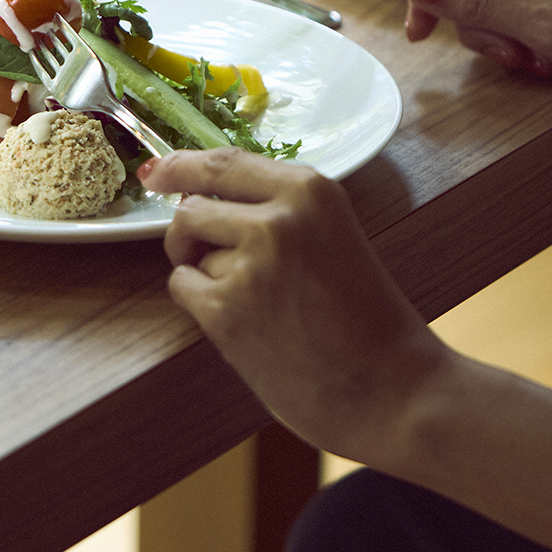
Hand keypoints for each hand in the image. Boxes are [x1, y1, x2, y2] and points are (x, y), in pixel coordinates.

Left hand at [140, 149, 449, 463]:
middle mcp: (279, 217)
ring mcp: (251, 263)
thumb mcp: (331, 237)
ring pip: (186, 247)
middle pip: (192, 204)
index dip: (182, 165)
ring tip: (255, 302)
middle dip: (190, 232)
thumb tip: (200, 196)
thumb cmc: (366, 322)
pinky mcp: (227, 311)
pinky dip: (200, 303)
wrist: (394, 390)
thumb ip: (278, 212)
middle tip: (205, 257)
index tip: (156, 170)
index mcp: (311, 191)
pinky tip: (244, 323)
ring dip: (203, 271)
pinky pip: (182, 286)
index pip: (225, 161)